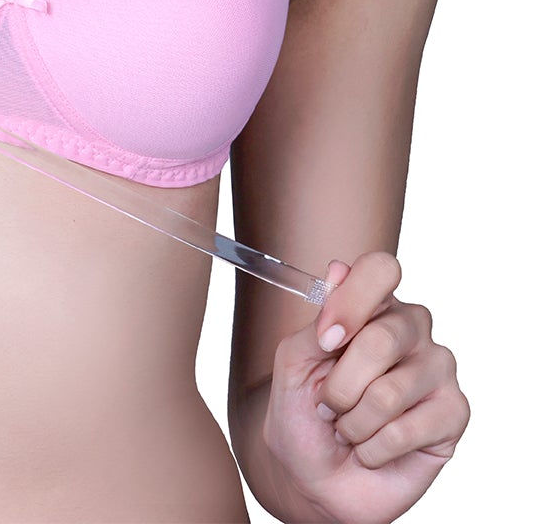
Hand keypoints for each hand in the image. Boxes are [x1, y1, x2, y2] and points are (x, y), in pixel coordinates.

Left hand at [262, 252, 469, 523]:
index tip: (326, 341)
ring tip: (351, 428)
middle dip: (340, 385)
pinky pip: (406, 430)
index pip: (380, 269)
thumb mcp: (293, 361)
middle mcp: (411, 328)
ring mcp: (438, 368)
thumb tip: (338, 271)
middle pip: (381, 337)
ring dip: (354, 423)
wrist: (314, 478)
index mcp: (374, 304)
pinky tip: (372, 449)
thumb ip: (316, 320)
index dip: (350, 302)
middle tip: (330, 404)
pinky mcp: (454, 414)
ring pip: (389, 392)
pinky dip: (373, 448)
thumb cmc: (305, 413)